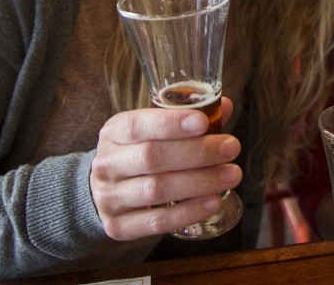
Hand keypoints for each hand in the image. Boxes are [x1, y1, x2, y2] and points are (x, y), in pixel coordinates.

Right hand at [90, 97, 242, 239]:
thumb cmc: (138, 153)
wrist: (102, 192)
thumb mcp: (153, 130)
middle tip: (231, 147)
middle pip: (151, 157)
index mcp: (113, 132)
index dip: (171, 123)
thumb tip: (226, 106)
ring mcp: (109, 198)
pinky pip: (156, 221)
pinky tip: (213, 202)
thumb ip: (188, 119)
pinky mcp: (117, 226)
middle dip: (197, 152)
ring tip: (231, 175)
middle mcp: (107, 164)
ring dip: (199, 182)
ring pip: (156, 189)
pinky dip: (188, 212)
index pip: (138, 125)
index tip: (203, 122)